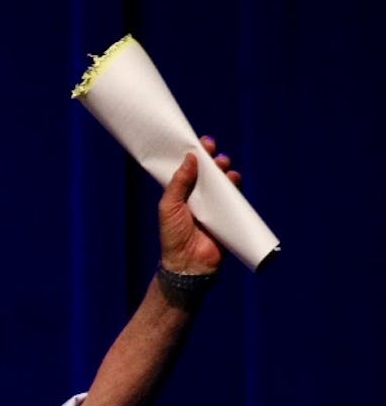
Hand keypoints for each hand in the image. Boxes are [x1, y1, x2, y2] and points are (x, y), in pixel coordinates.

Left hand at [158, 135, 241, 274]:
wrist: (188, 262)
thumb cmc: (173, 235)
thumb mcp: (169, 206)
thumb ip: (178, 182)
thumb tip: (190, 157)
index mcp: (181, 192)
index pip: (190, 169)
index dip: (195, 155)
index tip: (201, 143)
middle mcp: (198, 196)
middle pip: (208, 172)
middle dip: (213, 159)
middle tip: (213, 152)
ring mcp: (213, 205)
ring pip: (222, 181)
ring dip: (225, 170)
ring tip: (223, 165)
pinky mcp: (226, 214)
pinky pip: (234, 196)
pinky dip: (235, 185)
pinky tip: (234, 179)